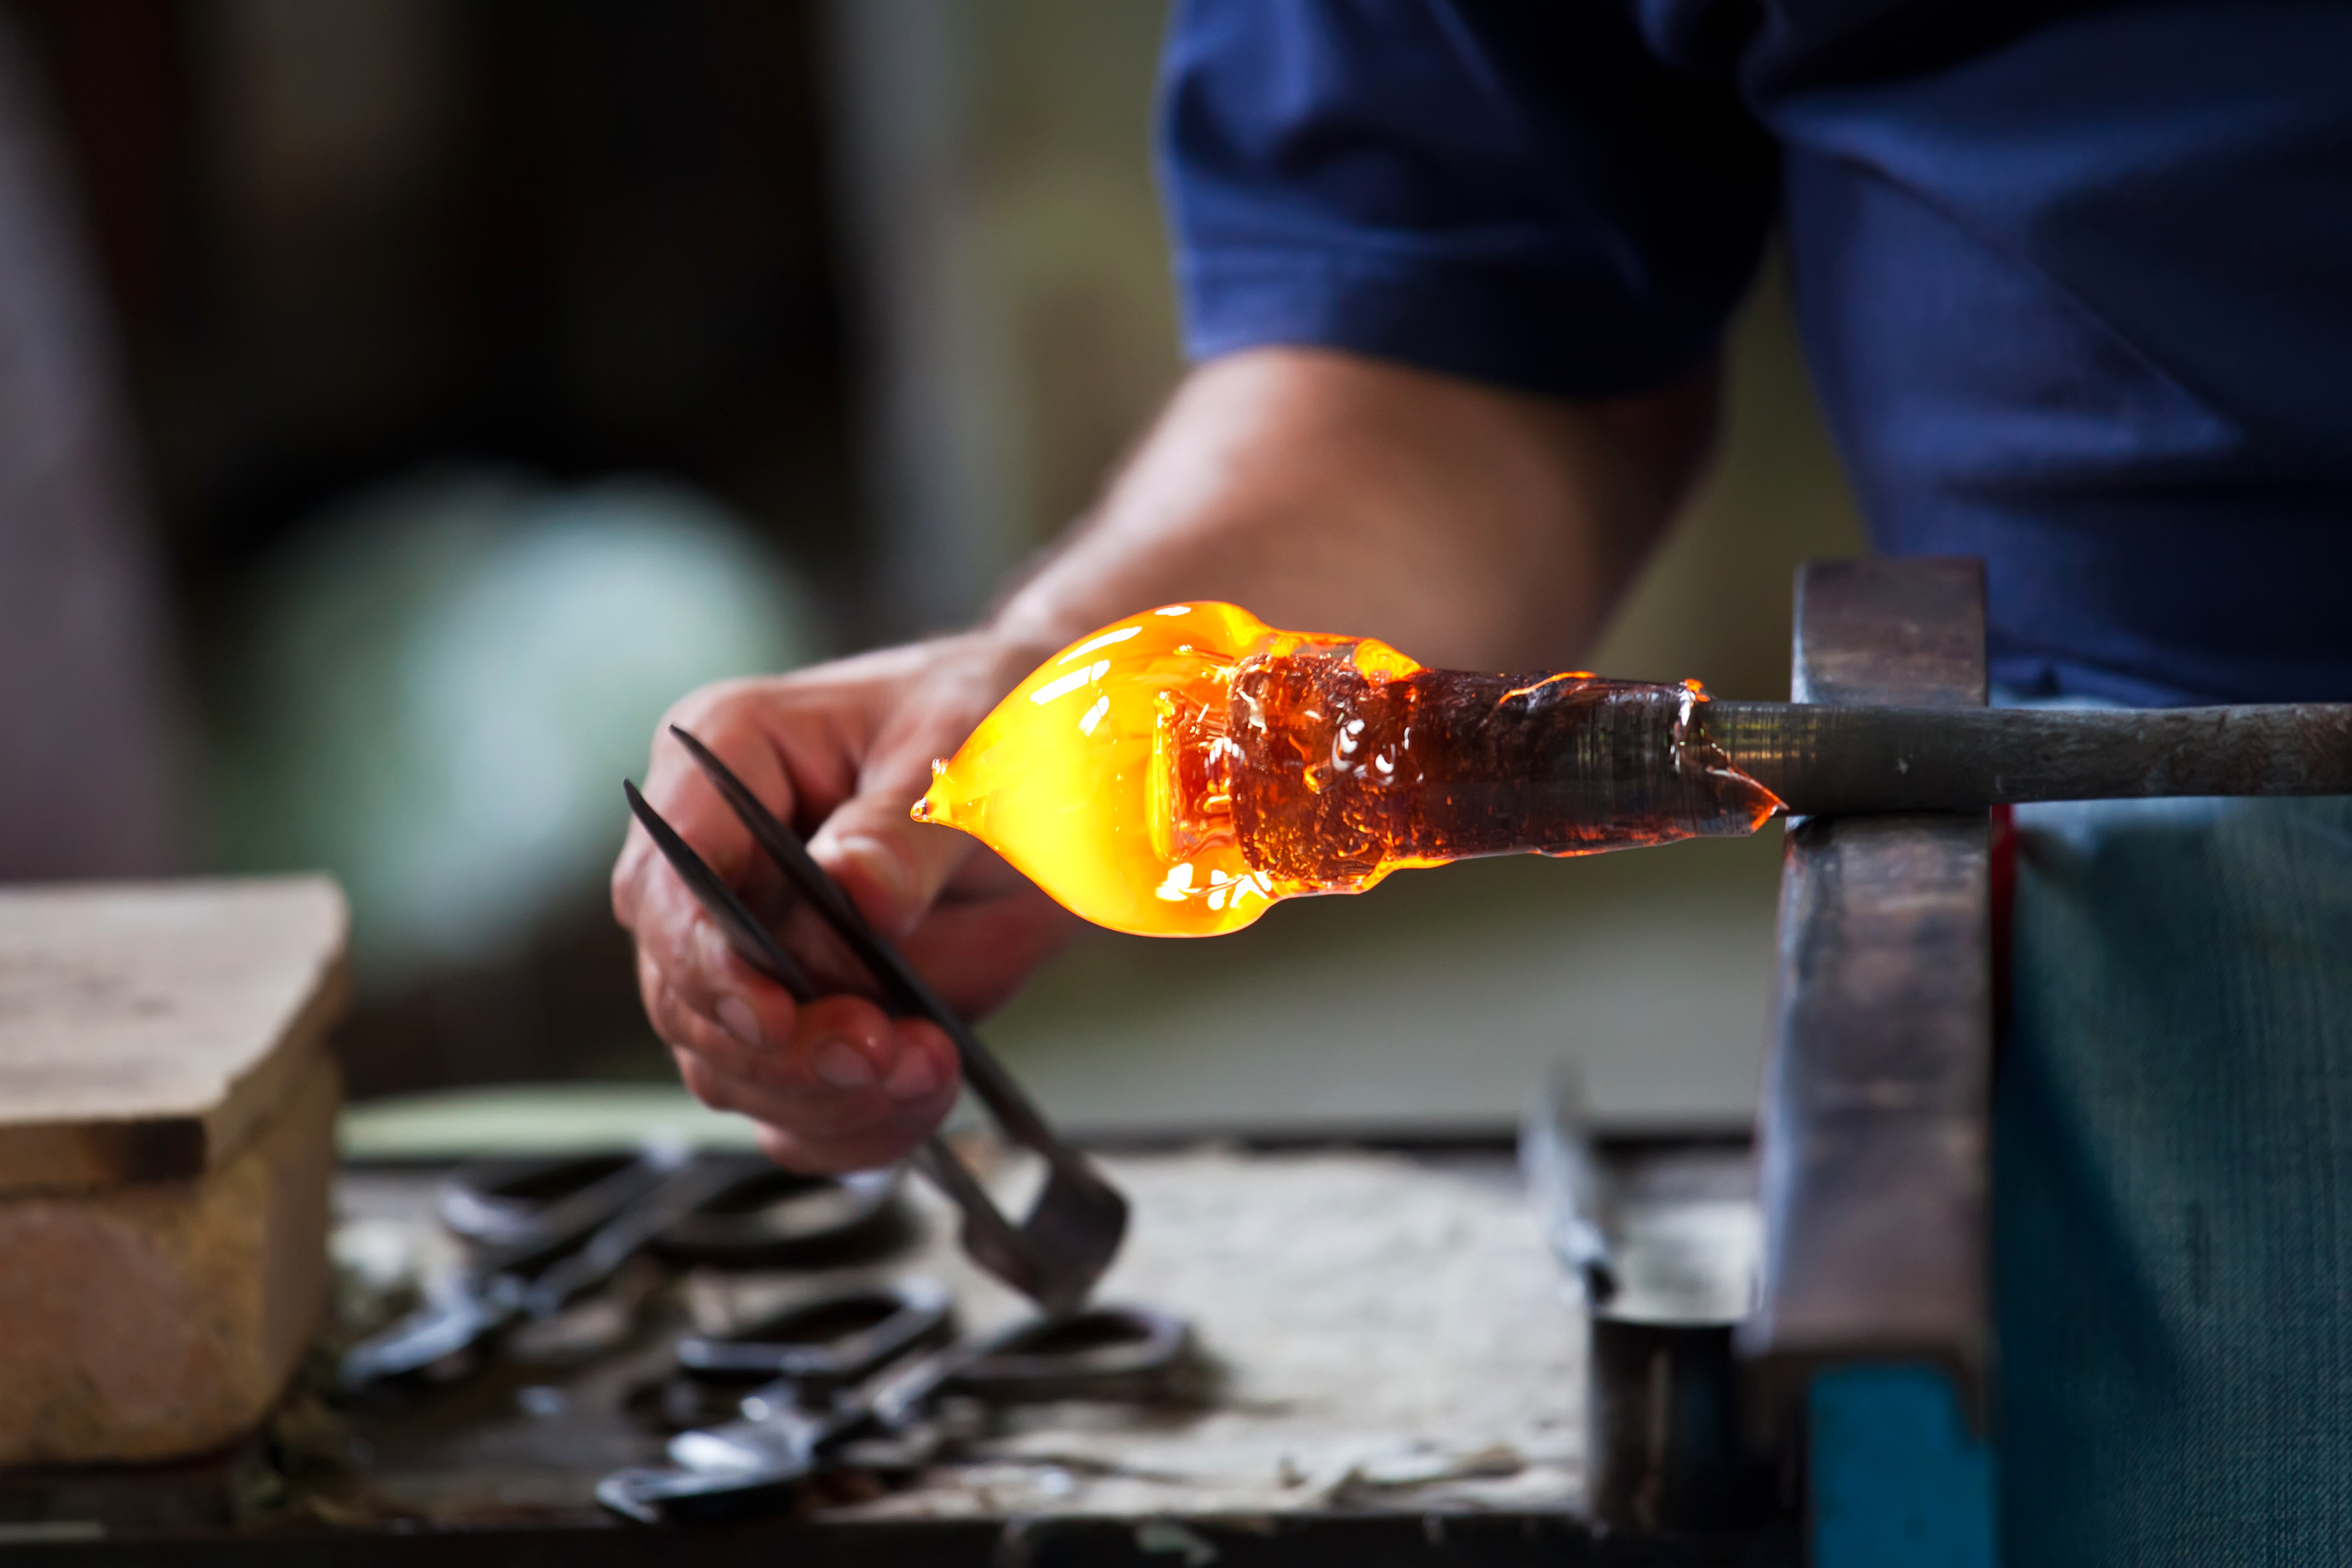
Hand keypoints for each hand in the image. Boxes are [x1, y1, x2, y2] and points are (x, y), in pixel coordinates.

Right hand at [611, 631, 1079, 1171]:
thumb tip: (852, 892)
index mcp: (728, 757)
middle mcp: (722, 860)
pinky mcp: (812, 1015)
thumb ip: (905, 830)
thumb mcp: (970, 755)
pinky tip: (922, 1096)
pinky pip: (794, 1107)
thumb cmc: (1002, 720)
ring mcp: (759, 947)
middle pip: (685, 992)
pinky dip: (853, 1125)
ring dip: (824, 1094)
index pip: (667, 876)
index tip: (773, 1010)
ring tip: (926, 1068)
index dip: (702, 956)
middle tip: (881, 1049)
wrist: (1070, 772)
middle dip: (779, 1045)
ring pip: (730, 1065)